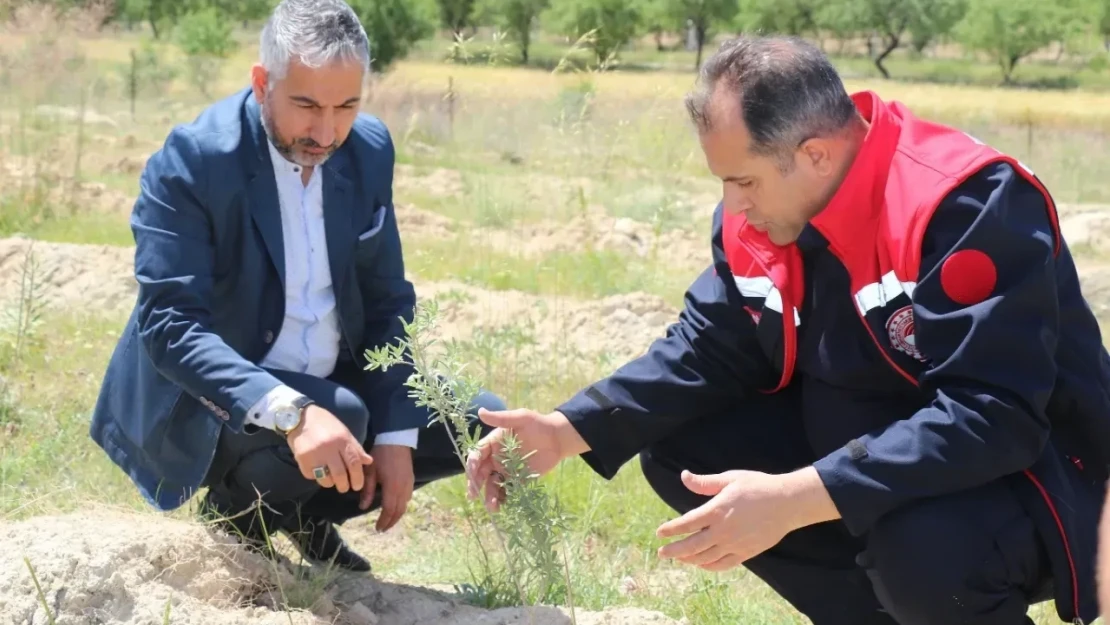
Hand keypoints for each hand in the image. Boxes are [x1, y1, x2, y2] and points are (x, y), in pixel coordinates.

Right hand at [287, 405, 373, 493]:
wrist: (300, 417)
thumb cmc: (326, 424)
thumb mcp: (344, 432)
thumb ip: (356, 448)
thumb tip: (368, 461)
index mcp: (342, 440)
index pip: (354, 463)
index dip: (358, 477)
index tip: (357, 486)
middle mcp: (328, 448)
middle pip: (340, 475)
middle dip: (344, 485)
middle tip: (344, 487)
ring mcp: (314, 454)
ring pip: (325, 479)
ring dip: (330, 483)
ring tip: (331, 480)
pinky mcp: (301, 459)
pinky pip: (311, 476)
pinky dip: (316, 477)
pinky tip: (318, 470)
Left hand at [358, 444, 414, 531]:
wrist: (396, 440)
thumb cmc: (380, 455)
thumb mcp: (370, 472)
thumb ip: (367, 490)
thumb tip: (362, 507)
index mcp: (392, 487)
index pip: (389, 510)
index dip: (384, 521)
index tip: (377, 528)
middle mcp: (403, 488)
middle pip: (399, 511)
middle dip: (391, 522)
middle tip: (383, 529)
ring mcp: (409, 484)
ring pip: (405, 505)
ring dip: (397, 515)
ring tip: (388, 520)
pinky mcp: (412, 480)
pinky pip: (408, 498)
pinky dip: (402, 506)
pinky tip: (396, 506)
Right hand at [465, 408, 588, 511]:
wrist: (557, 438)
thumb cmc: (538, 424)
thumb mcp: (520, 418)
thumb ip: (501, 418)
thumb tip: (480, 411)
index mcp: (493, 444)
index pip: (477, 455)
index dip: (472, 464)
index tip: (472, 474)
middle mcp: (496, 459)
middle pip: (480, 473)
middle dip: (475, 484)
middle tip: (474, 495)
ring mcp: (506, 471)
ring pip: (492, 484)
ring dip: (490, 495)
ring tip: (492, 506)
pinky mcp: (518, 480)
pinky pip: (507, 491)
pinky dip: (503, 499)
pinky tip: (503, 506)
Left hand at [655, 468, 838, 571]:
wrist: (787, 502)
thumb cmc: (758, 486)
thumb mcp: (730, 478)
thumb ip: (705, 482)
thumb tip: (684, 476)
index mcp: (717, 510)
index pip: (687, 523)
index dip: (672, 529)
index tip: (659, 533)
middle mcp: (724, 530)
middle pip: (692, 545)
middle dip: (674, 551)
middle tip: (662, 553)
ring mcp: (735, 544)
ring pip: (706, 557)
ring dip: (689, 559)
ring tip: (678, 559)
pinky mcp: (746, 552)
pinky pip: (723, 564)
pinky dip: (709, 566)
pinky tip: (701, 564)